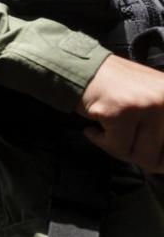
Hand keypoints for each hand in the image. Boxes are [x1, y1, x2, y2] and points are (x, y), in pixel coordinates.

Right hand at [76, 54, 163, 172]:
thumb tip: (162, 166)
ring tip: (108, 129)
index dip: (159, 160)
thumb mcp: (151, 104)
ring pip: (140, 155)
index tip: (149, 158)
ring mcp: (144, 105)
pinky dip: (100, 140)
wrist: (80, 69)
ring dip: (118, 147)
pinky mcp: (120, 112)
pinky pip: (116, 146)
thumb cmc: (114, 89)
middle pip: (159, 157)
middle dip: (136, 154)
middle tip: (121, 138)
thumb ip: (160, 131)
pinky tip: (93, 127)